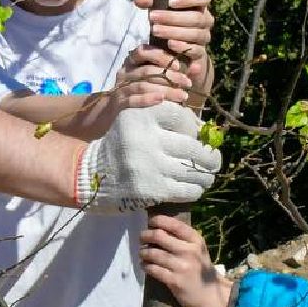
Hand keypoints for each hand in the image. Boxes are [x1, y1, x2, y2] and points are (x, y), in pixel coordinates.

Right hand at [75, 101, 219, 212]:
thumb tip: (205, 129)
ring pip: (193, 171)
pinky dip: (195, 190)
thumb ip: (165, 116)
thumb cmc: (121, 145)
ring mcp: (149, 166)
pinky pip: (185, 190)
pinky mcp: (151, 189)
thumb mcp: (134, 120)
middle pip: (193, 147)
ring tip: (208, 176)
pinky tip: (195, 188)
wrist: (93, 175)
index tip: (200, 137)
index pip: (182, 117)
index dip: (196, 128)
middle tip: (215, 160)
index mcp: (142, 117)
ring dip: (206, 175)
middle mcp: (146, 139)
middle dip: (209, 156)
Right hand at [108, 45, 195, 110]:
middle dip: (170, 76)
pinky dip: (147, 99)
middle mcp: (125, 72)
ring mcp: (120, 88)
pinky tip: (160, 100)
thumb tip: (198, 67)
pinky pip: (132, 99)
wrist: (111, 115)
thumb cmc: (139, 94)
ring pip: (143, 85)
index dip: (162, 56)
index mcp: (132, 62)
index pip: (144, 51)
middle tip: (187, 83)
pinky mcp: (118, 104)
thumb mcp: (154, 80)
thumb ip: (174, 73)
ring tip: (182, 96)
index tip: (179, 66)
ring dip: (165, 90)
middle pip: (148, 70)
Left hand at [134, 0, 213, 88]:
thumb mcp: (160, 8)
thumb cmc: (168, 21)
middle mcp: (206, 20)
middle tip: (152, 17)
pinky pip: (196, 50)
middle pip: (196, 18)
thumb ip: (150, 1)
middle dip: (173, 17)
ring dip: (174, 32)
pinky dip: (183, 47)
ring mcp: (204, 37)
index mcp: (200, 6)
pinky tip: (169, 44)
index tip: (170, 1)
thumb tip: (138, 0)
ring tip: (155, 30)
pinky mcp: (201, 53)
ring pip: (196, 34)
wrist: (177, 48)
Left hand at [140, 214, 232, 306]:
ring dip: (143, 252)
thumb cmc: (200, 268)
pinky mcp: (175, 281)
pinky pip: (153, 269)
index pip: (174, 224)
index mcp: (195, 240)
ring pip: (153, 253)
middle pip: (159, 236)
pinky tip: (145, 265)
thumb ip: (183, 238)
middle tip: (142, 238)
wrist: (210, 295)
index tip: (150, 222)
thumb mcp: (198, 249)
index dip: (158, 220)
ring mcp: (182, 266)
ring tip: (142, 253)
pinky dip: (145, 266)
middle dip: (146, 236)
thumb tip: (158, 227)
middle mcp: (189, 251)